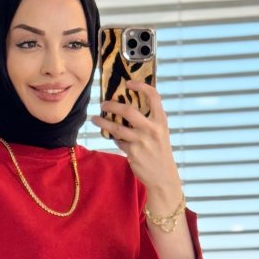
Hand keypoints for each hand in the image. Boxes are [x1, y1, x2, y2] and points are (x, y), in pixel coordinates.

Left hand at [91, 79, 181, 194]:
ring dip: (103, 123)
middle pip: (128, 110)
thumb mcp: (161, 132)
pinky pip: (118, 141)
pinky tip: (113, 137)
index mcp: (161, 120)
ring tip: (95, 119)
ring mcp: (141, 141)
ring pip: (116, 128)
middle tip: (103, 104)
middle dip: (112, 105)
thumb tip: (128, 107)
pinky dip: (114, 138)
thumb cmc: (160, 151)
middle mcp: (151, 129)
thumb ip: (149, 120)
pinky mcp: (132, 153)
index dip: (141, 86)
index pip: (153, 96)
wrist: (163, 176)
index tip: (128, 83)